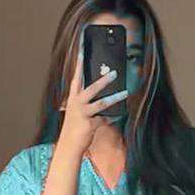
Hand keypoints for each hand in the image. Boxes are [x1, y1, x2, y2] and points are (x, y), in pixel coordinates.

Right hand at [57, 35, 128, 157]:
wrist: (69, 145)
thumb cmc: (75, 125)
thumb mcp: (78, 110)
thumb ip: (88, 100)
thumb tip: (105, 91)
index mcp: (73, 98)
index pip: (76, 77)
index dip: (79, 63)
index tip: (82, 49)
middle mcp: (76, 104)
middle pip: (90, 88)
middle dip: (103, 80)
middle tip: (114, 73)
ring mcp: (82, 114)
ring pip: (101, 103)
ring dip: (114, 97)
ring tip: (125, 92)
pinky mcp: (90, 125)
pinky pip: (106, 118)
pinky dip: (113, 116)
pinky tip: (119, 113)